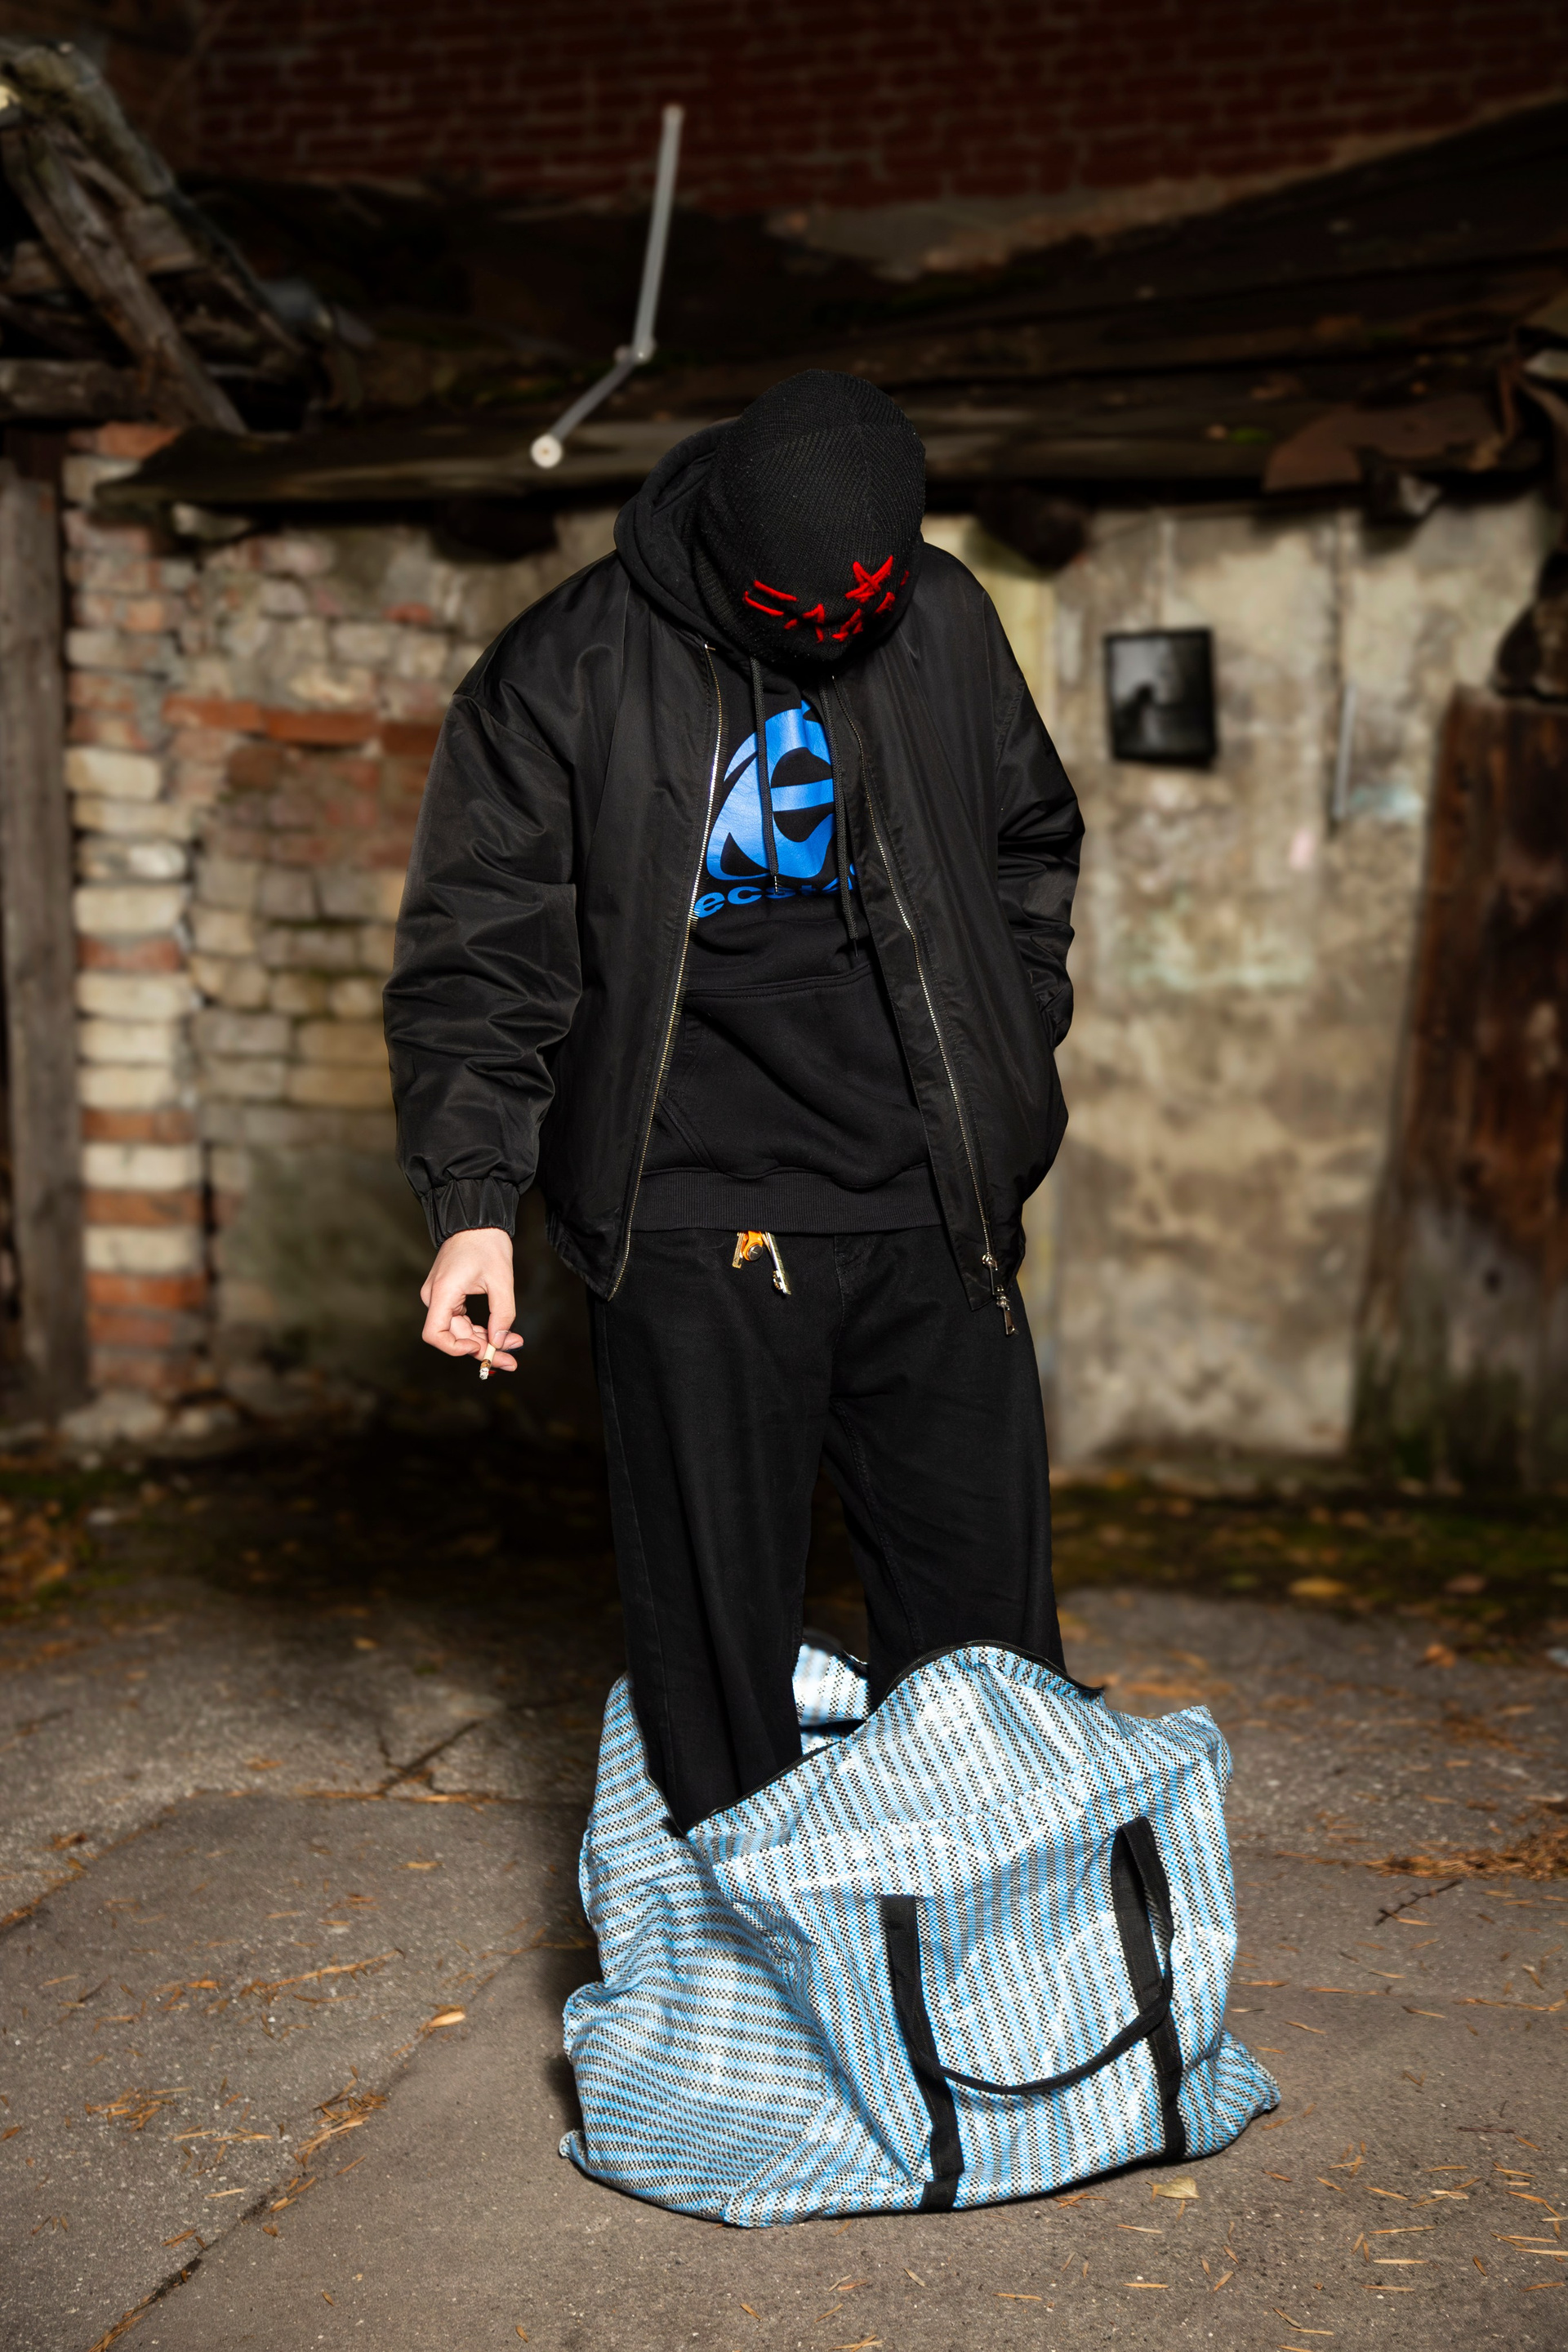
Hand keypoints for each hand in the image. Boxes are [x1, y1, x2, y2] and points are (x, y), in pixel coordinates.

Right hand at [419, 1228, 523, 1372]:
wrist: (477, 1220)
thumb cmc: (487, 1243)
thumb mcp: (501, 1280)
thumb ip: (502, 1314)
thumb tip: (499, 1342)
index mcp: (442, 1292)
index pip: (435, 1334)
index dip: (455, 1348)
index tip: (480, 1349)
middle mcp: (435, 1297)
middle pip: (453, 1335)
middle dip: (482, 1350)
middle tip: (510, 1361)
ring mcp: (440, 1296)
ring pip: (460, 1330)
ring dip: (484, 1341)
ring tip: (512, 1347)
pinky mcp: (449, 1295)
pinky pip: (462, 1319)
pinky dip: (480, 1329)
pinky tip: (501, 1334)